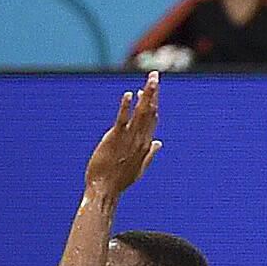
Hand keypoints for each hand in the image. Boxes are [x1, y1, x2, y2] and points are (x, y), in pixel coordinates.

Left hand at [85, 72, 162, 198]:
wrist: (105, 189)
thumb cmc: (120, 180)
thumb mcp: (140, 168)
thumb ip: (151, 154)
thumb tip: (160, 142)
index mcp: (146, 145)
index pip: (152, 119)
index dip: (152, 103)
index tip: (150, 89)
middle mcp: (140, 139)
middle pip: (149, 111)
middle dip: (153, 92)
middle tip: (155, 76)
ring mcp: (128, 138)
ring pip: (140, 113)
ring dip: (146, 95)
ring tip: (150, 80)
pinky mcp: (114, 139)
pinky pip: (122, 119)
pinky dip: (126, 107)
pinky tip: (129, 94)